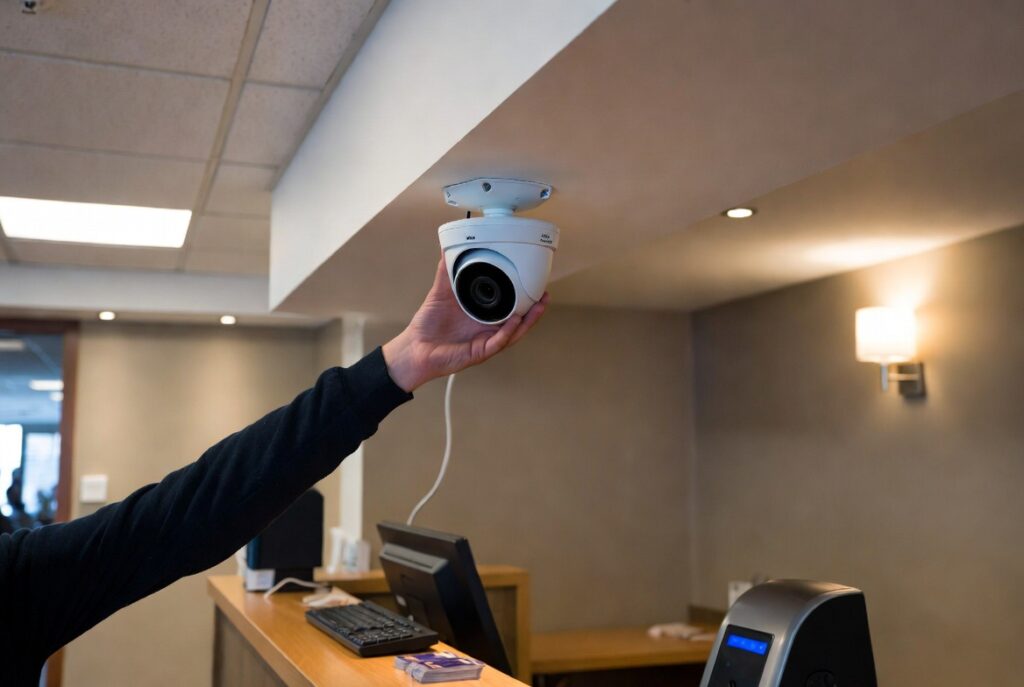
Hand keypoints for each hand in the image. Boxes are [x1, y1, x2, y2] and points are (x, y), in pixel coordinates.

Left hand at [382, 257, 548, 391]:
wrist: (415, 348)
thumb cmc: (429, 326)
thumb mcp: (440, 293)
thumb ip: (446, 272)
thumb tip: (447, 250)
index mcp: (482, 316)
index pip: (508, 307)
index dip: (523, 297)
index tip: (533, 283)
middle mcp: (487, 329)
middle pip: (518, 321)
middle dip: (534, 310)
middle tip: (544, 296)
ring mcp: (485, 341)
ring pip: (514, 332)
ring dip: (528, 321)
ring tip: (538, 307)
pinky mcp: (479, 352)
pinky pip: (498, 342)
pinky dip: (508, 332)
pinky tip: (515, 322)